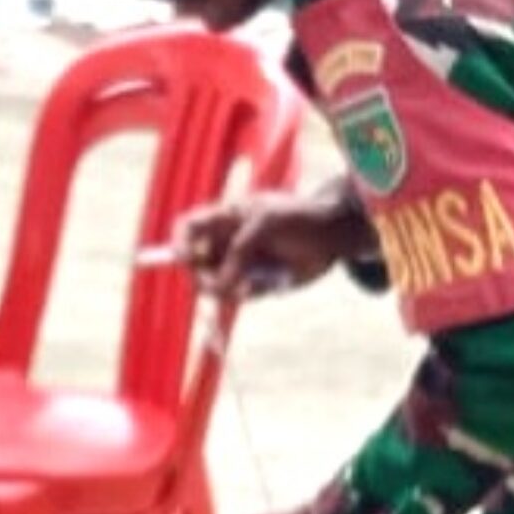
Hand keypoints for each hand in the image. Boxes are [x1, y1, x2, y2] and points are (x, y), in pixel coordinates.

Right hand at [175, 186, 365, 301]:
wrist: (334, 236)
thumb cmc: (300, 217)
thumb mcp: (267, 223)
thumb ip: (240, 248)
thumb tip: (219, 281)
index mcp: (225, 219)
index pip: (187, 228)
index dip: (179, 244)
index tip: (186, 260)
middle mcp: (227, 243)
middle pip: (195, 263)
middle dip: (200, 276)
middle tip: (216, 283)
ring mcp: (240, 264)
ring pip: (214, 285)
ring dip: (224, 289)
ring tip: (249, 284)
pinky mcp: (256, 283)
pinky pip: (238, 296)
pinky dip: (246, 294)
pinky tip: (264, 285)